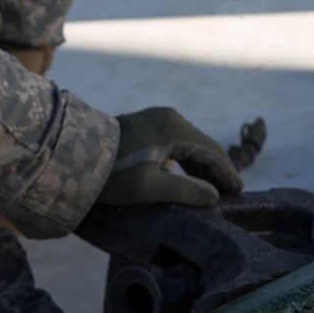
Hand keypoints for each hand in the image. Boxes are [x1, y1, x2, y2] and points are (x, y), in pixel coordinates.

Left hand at [98, 106, 243, 206]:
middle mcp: (168, 117)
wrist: (74, 155)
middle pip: (201, 145)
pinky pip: (174, 142)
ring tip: (211, 187)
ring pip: (188, 143)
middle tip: (230, 191)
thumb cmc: (112, 174)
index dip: (226, 172)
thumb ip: (186, 191)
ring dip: (200, 165)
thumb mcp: (150, 187)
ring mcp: (155, 118)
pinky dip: (184, 159)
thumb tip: (213, 195)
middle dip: (216, 169)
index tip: (239, 190)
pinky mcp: (145, 124)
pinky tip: (186, 175)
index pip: (211, 151)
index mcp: (173, 128)